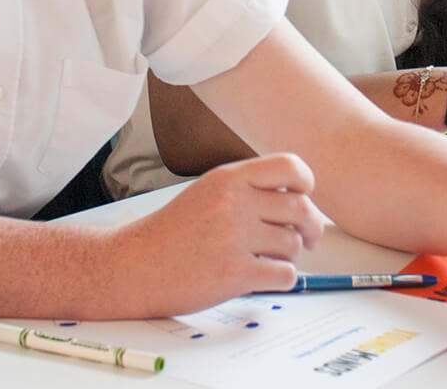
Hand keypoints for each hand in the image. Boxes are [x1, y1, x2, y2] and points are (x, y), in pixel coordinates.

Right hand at [111, 153, 326, 313]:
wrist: (135, 265)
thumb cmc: (172, 233)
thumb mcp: (208, 193)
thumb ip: (247, 189)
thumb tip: (297, 199)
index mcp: (228, 179)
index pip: (289, 167)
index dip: (306, 182)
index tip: (305, 197)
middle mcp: (233, 203)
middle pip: (301, 208)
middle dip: (311, 227)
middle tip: (308, 237)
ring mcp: (234, 238)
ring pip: (294, 245)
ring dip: (289, 256)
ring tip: (269, 258)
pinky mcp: (235, 273)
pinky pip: (285, 275)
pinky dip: (283, 279)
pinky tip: (265, 276)